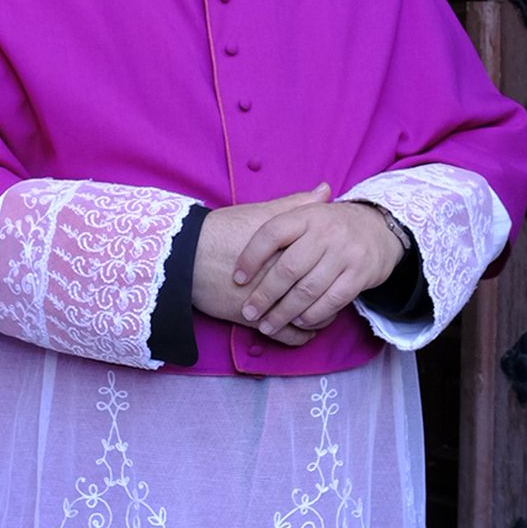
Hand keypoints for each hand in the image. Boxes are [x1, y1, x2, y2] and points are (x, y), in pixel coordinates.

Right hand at [192, 187, 331, 322]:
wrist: (185, 257)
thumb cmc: (221, 231)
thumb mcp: (259, 213)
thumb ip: (295, 204)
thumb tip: (325, 191)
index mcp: (290, 250)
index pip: (327, 262)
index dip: (339, 265)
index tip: (342, 265)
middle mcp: (283, 278)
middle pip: (321, 291)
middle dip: (332, 294)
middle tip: (337, 291)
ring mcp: (271, 301)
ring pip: (308, 317)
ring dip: (319, 318)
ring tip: (322, 314)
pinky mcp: (255, 320)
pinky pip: (289, 336)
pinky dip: (300, 336)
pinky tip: (303, 331)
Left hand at [230, 191, 402, 341]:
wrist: (380, 228)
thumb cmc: (331, 226)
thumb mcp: (308, 213)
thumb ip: (279, 216)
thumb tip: (240, 221)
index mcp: (306, 216)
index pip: (271, 234)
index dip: (250, 257)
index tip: (237, 279)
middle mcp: (326, 232)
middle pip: (287, 269)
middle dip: (264, 295)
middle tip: (250, 313)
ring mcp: (345, 253)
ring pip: (308, 289)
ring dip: (284, 312)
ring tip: (268, 325)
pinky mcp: (360, 274)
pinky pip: (331, 301)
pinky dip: (312, 315)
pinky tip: (298, 322)